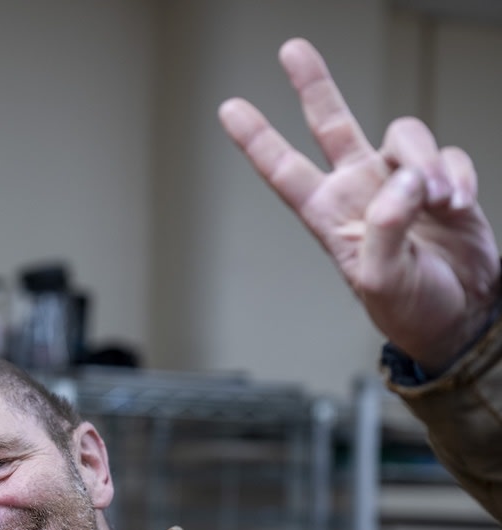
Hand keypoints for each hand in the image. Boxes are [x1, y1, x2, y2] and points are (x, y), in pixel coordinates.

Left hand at [218, 37, 498, 373]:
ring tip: (440, 202)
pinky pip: (450, 156)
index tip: (230, 108)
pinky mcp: (444, 182)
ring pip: (404, 135)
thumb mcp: (383, 282)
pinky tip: (457, 205)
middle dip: (314, 85)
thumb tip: (402, 182)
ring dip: (427, 165)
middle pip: (331, 125)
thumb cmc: (411, 309)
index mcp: (329, 215)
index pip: (285, 171)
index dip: (257, 140)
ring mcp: (401, 183)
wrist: (461, 317)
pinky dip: (459, 176)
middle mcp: (360, 190)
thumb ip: (385, 230)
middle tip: (291, 50)